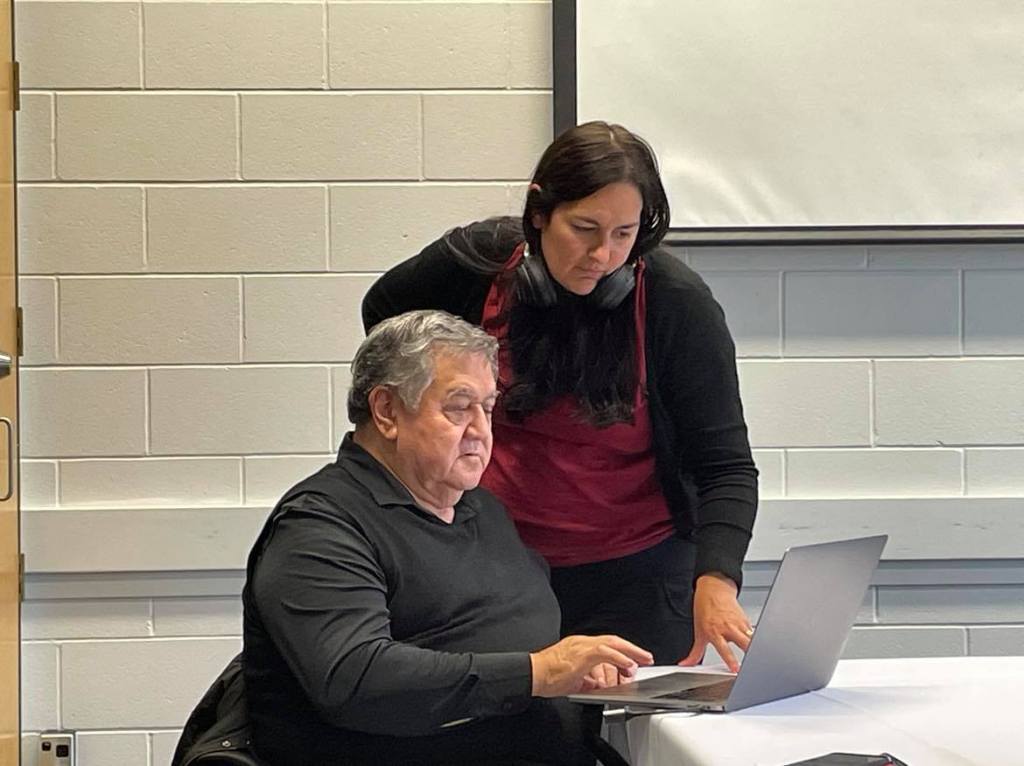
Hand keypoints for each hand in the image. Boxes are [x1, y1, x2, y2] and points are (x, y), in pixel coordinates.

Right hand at [530, 635, 652, 696]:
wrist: (532, 674)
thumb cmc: (547, 676)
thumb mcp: (573, 679)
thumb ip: (587, 680)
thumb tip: (598, 685)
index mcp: (580, 647)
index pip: (607, 644)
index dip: (623, 651)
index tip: (634, 658)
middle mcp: (582, 643)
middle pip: (613, 641)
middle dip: (632, 649)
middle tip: (646, 657)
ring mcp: (582, 646)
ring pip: (612, 644)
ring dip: (629, 653)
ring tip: (640, 662)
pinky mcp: (581, 654)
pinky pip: (605, 653)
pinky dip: (619, 658)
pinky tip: (627, 665)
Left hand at [678, 572, 751, 672]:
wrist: (713, 590)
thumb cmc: (705, 609)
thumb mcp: (698, 632)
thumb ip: (695, 652)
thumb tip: (687, 664)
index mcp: (715, 631)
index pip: (724, 649)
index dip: (731, 660)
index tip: (736, 669)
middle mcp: (728, 627)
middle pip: (744, 643)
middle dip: (750, 654)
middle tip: (752, 664)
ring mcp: (739, 623)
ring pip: (752, 638)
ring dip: (754, 648)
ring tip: (757, 657)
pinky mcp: (746, 620)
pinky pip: (752, 632)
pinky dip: (754, 640)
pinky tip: (754, 646)